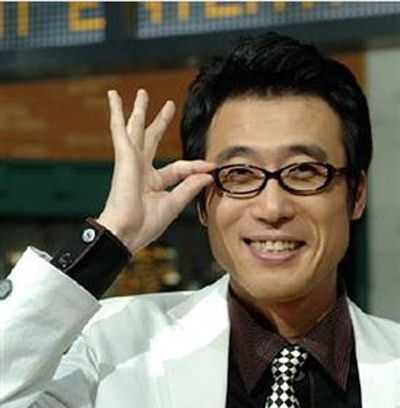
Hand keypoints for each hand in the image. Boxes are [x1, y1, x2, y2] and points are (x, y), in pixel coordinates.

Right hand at [97, 89, 213, 253]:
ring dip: (139, 111)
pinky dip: (116, 112)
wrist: (126, 231)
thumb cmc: (144, 225)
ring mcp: (131, 161)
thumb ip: (189, 187)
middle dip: (160, 123)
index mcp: (153, 183)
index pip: (178, 168)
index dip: (195, 166)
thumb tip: (207, 174)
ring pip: (136, 129)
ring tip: (142, 93)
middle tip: (168, 106)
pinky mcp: (124, 156)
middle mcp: (141, 170)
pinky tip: (113, 96)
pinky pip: (119, 129)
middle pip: (152, 140)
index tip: (210, 166)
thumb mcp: (174, 204)